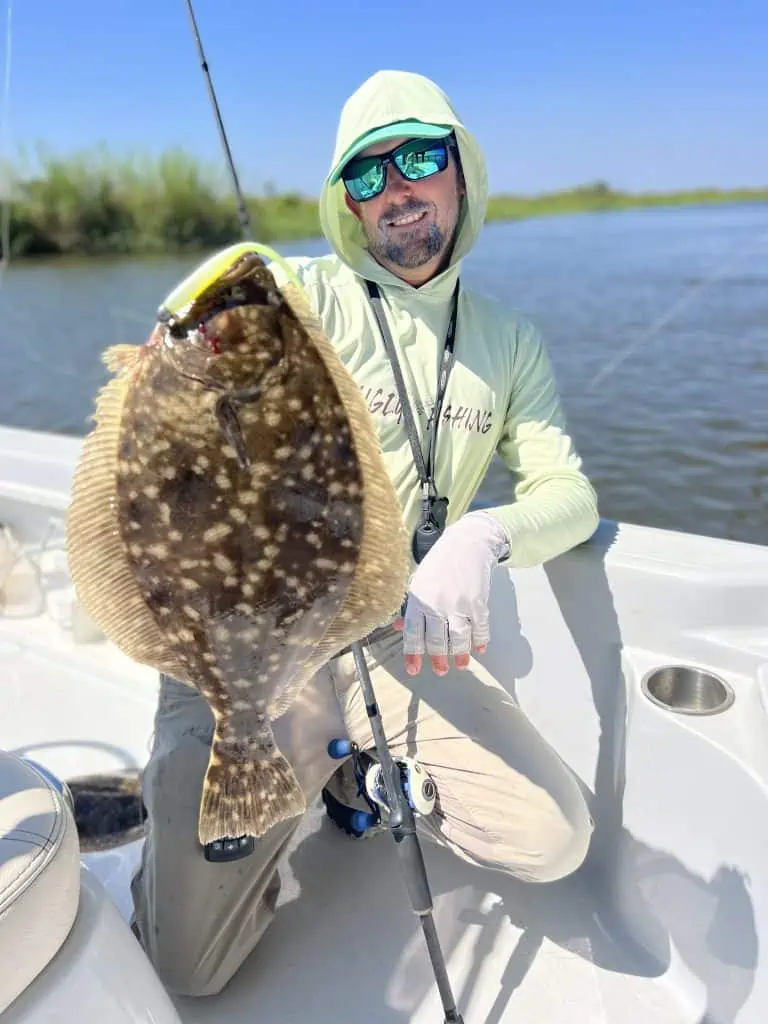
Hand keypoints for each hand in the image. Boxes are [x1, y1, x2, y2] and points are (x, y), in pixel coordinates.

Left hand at [393, 511, 509, 675]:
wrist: (467, 543)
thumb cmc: (440, 563)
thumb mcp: (419, 581)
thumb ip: (409, 605)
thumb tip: (397, 627)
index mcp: (418, 598)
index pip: (412, 632)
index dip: (413, 653)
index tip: (414, 669)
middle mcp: (437, 604)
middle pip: (435, 639)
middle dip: (438, 658)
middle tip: (440, 670)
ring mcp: (459, 604)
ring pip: (458, 638)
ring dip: (459, 654)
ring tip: (460, 665)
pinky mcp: (478, 602)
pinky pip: (479, 628)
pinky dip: (480, 640)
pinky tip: (479, 648)